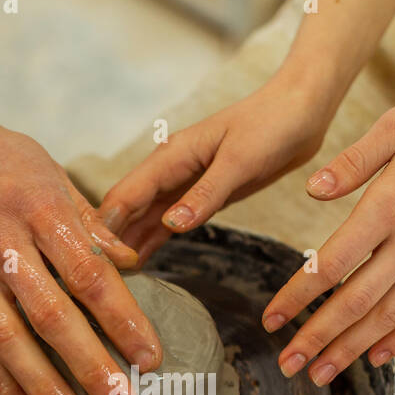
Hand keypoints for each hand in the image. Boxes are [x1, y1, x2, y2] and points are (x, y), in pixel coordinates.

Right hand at [0, 91, 161, 394]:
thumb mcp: (41, 166)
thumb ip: (85, 219)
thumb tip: (130, 260)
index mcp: (41, 209)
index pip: (91, 275)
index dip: (124, 319)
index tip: (151, 356)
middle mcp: (5, 245)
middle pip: (54, 318)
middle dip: (93, 368)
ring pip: (12, 342)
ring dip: (47, 389)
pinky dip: (2, 383)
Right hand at [99, 72, 336, 262]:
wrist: (299, 112)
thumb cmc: (271, 126)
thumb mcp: (240, 161)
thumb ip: (206, 195)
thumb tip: (173, 225)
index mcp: (171, 156)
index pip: (125, 195)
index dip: (107, 228)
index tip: (97, 262)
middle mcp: (168, 170)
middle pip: (127, 210)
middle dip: (109, 241)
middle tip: (95, 281)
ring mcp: (181, 184)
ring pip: (143, 219)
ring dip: (127, 245)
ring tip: (110, 282)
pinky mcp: (198, 195)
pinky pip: (165, 222)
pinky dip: (150, 241)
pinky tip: (137, 264)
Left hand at [265, 81, 394, 384]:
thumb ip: (354, 160)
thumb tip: (312, 189)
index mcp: (392, 203)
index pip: (334, 262)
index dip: (299, 294)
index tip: (271, 318)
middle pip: (357, 302)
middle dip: (317, 337)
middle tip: (286, 365)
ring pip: (389, 316)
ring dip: (351, 350)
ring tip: (319, 375)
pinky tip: (375, 358)